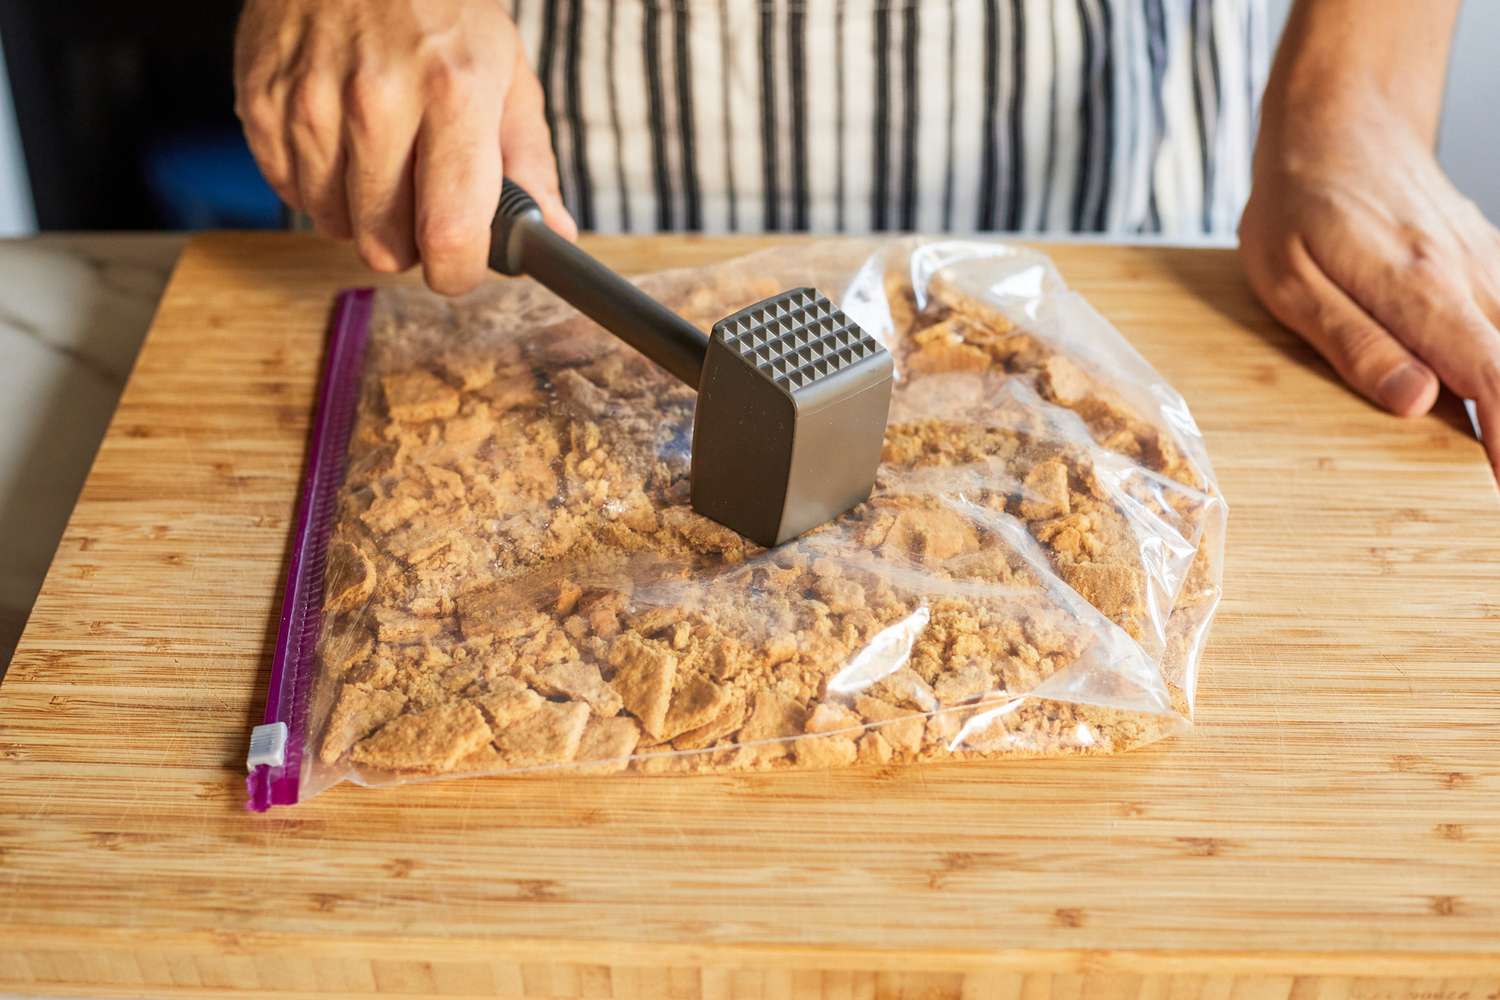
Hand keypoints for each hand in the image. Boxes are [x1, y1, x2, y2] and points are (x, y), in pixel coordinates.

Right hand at [234, 0, 575, 295]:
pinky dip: (318, 185)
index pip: (450, 235)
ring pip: (334, 224)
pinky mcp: (261, 102)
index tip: (462, 265)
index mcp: (452, 94)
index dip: (459, 271)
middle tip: (421, 203)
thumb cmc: (439, 10)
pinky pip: (291, 192)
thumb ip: (529, 163)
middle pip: (384, 244)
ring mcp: (310, 102)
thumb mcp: (505, 72)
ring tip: (380, 159)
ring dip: (361, 212)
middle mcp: (376, 100)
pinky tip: (339, 142)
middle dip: (409, 244)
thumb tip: (551, 237)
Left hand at [1239, 89, 1499, 481]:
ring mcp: (1484, 266)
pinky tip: (1486, 394)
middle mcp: (1469, 279)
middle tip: (1485, 484)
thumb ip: (1355, 343)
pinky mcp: (1483, 261)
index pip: (1491, 383)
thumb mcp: (1292, 282)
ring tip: (1487, 454)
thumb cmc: (1299, 204)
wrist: (1339, 121)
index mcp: (1421, 291)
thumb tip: (1414, 403)